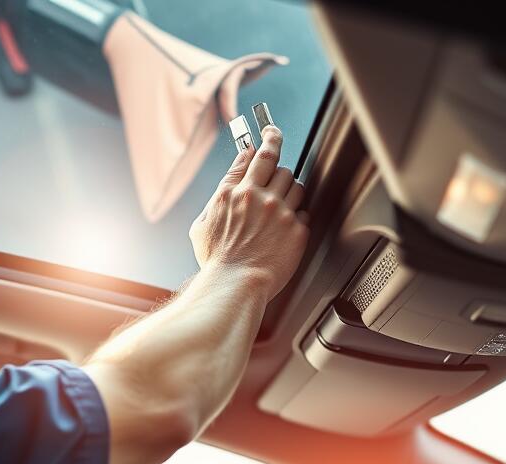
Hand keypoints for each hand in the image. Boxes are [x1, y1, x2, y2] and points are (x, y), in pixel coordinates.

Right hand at [189, 125, 308, 301]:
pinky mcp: (296, 229)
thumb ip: (218, 196)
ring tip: (281, 202)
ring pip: (294, 183)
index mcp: (231, 193)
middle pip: (276, 161)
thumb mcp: (202, 225)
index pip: (251, 156)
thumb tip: (231, 175)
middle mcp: (256, 197)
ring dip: (289, 188)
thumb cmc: (217, 262)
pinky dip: (297, 217)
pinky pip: (304, 211)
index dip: (262, 141)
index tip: (267, 135)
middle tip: (278, 142)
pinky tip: (286, 227)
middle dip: (277, 150)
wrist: (236, 285)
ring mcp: (279, 212)